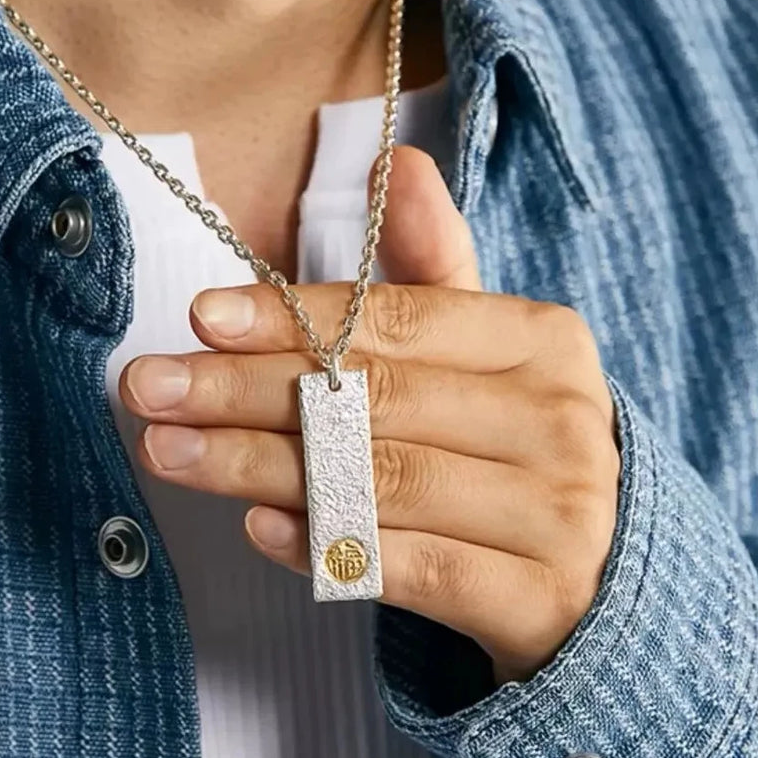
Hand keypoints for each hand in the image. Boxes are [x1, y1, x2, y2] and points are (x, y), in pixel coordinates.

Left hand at [119, 146, 620, 683]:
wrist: (608, 571)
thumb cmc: (519, 443)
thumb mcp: (489, 350)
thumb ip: (435, 264)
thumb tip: (397, 159)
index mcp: (544, 341)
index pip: (400, 321)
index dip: (294, 317)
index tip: (201, 317)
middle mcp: (559, 421)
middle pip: (377, 399)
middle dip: (248, 392)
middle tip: (148, 388)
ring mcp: (556, 514)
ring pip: (379, 483)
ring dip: (260, 467)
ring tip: (170, 450)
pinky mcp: (537, 599)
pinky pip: (408, 570)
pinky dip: (326, 547)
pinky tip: (256, 527)